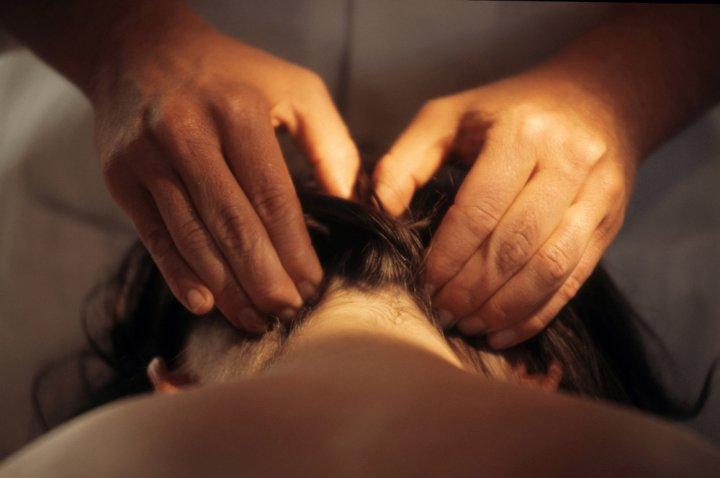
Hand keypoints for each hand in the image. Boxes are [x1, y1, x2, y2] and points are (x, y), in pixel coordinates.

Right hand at [95, 12, 358, 331]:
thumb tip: (349, 203)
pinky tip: (204, 303)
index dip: (293, 248)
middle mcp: (187, 133)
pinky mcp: (120, 176)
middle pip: (232, 223)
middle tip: (288, 313)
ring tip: (255, 320)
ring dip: (226, 287)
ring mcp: (147, 156)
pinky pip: (154, 235)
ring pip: (192, 236)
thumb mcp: (294, 89)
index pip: (271, 196)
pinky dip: (178, 274)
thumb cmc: (232, 75)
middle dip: (264, 278)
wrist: (139, 51)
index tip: (313, 286)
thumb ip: (329, 143)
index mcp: (237, 112)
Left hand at [373, 73, 636, 347]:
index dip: (449, 254)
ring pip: (549, 268)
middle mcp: (569, 162)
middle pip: (516, 243)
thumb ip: (406, 160)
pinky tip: (501, 331)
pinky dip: (535, 314)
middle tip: (439, 310)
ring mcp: (597, 196)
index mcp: (522, 133)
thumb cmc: (508, 111)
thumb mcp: (450, 117)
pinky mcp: (610, 225)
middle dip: (472, 287)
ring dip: (503, 307)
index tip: (423, 282)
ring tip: (466, 324)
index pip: (481, 209)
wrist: (598, 99)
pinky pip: (574, 281)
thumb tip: (378, 211)